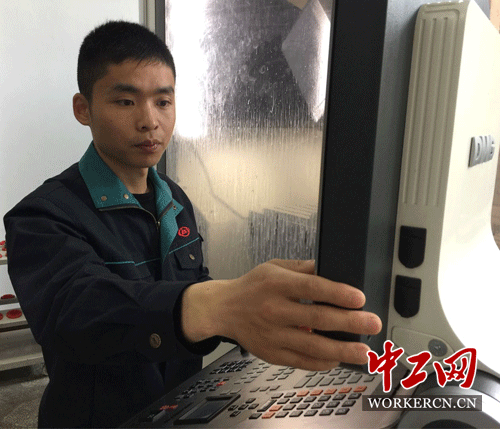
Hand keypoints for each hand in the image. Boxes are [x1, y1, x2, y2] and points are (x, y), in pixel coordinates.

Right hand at [181, 259, 381, 370]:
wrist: (222, 309)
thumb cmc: (251, 287)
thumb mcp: (273, 267)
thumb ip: (302, 268)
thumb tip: (330, 268)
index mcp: (276, 284)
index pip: (311, 288)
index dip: (337, 293)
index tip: (359, 298)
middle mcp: (275, 310)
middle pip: (317, 318)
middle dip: (349, 323)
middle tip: (372, 323)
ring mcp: (273, 334)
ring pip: (312, 346)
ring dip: (342, 350)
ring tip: (364, 352)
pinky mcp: (271, 353)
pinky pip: (301, 361)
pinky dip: (321, 363)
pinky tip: (338, 360)